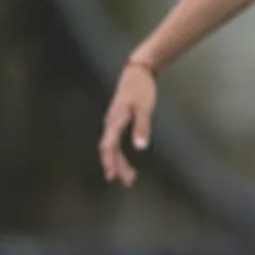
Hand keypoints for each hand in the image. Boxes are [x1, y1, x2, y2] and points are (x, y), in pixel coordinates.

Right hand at [99, 61, 156, 186]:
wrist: (137, 72)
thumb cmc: (141, 89)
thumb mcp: (144, 108)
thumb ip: (142, 127)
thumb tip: (140, 148)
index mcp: (115, 121)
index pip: (109, 146)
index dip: (110, 162)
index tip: (112, 176)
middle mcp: (110, 123)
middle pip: (109, 150)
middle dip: (116, 166)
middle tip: (127, 182)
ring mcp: (112, 122)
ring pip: (111, 148)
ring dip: (119, 163)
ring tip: (130, 178)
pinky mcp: (117, 121)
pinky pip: (115, 142)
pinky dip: (119, 154)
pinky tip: (126, 161)